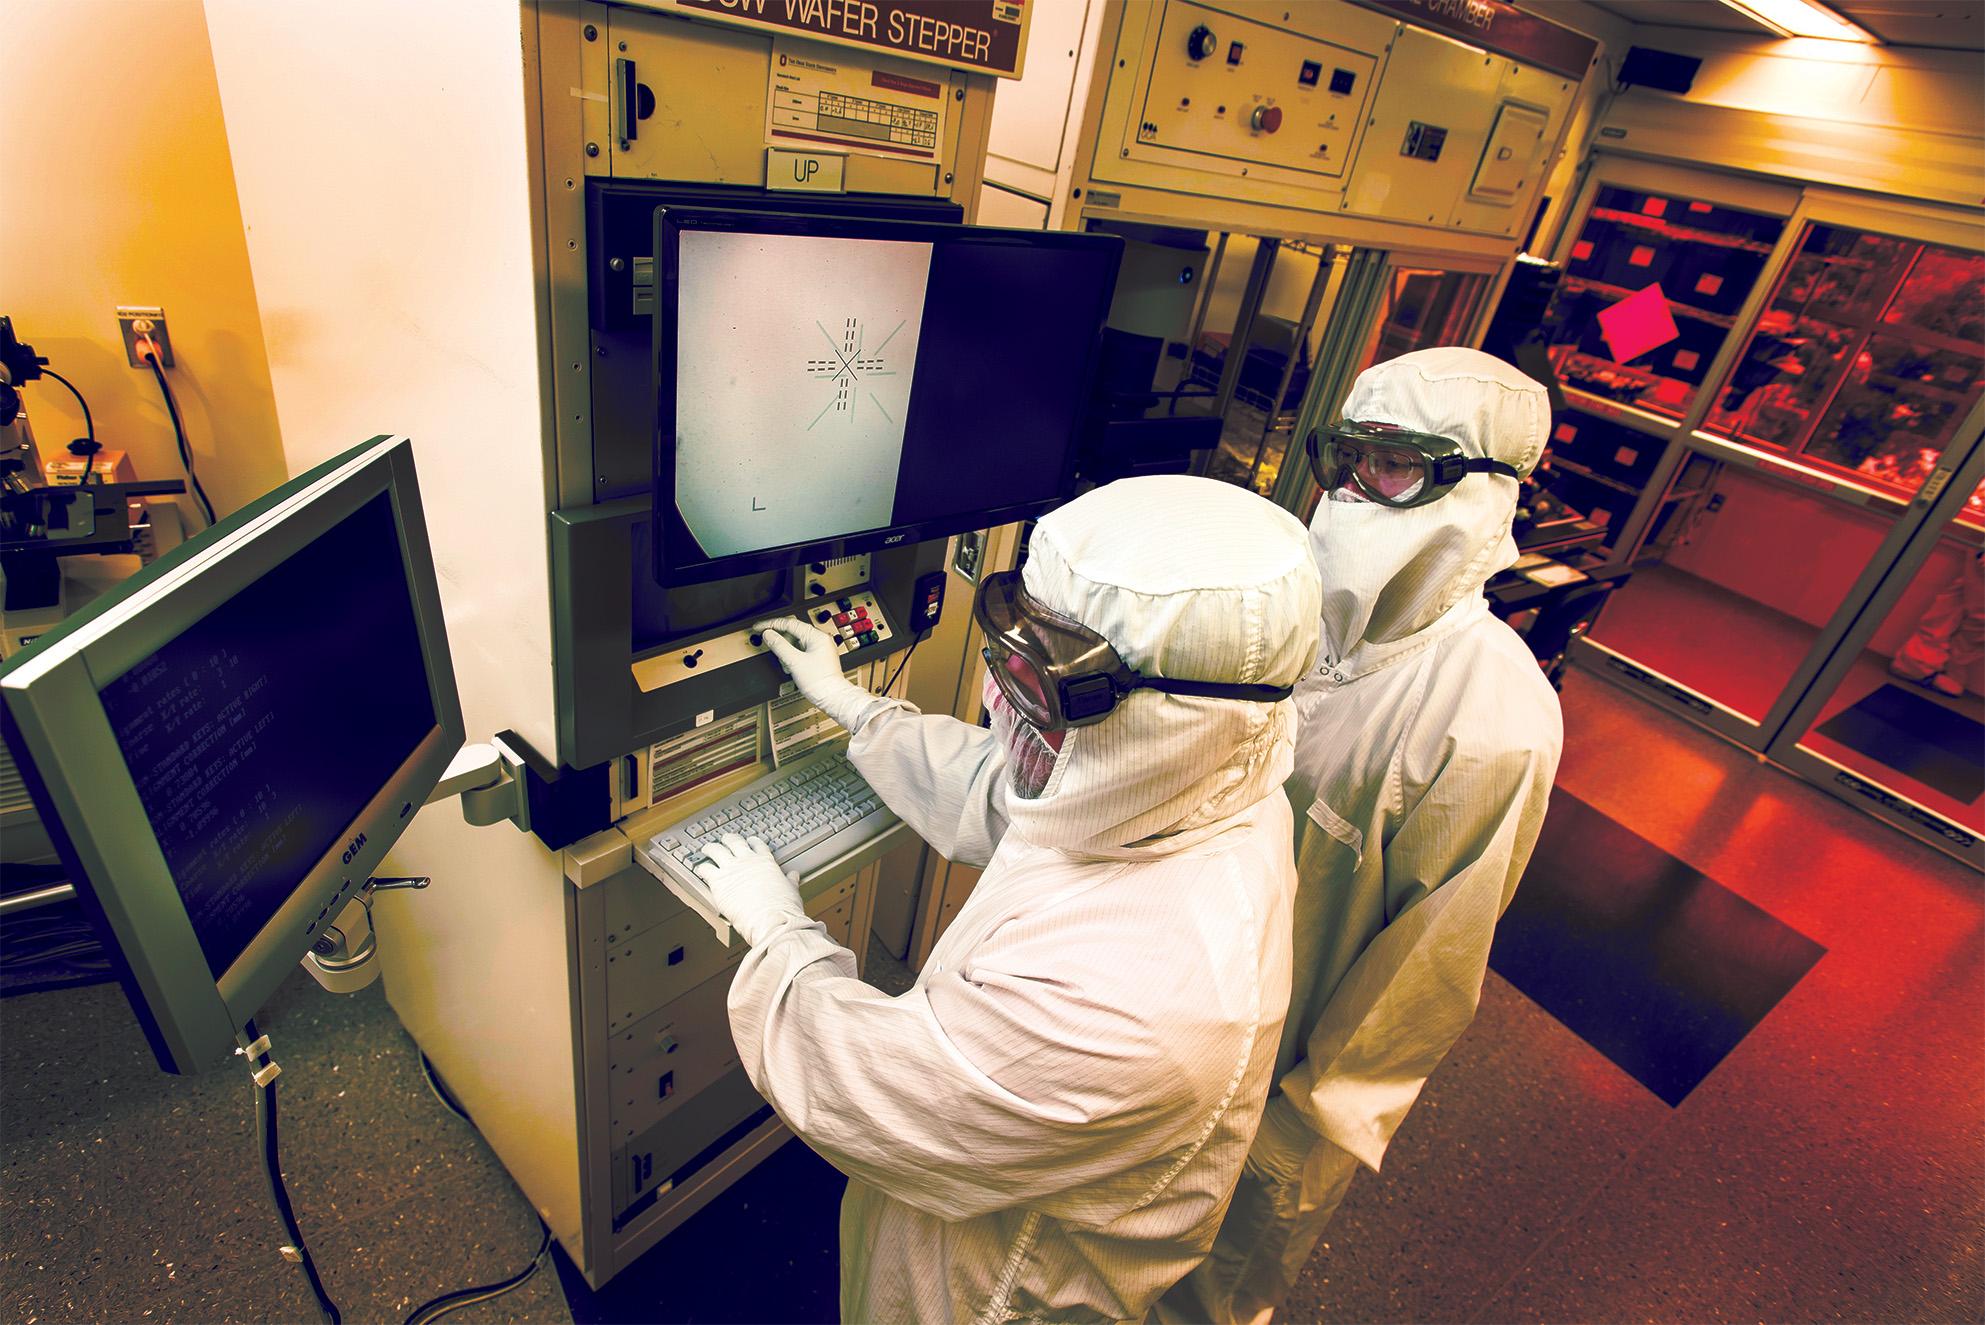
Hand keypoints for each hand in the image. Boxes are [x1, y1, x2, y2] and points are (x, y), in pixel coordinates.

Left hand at [692, 832, 804, 946]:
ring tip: (706, 849)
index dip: (751, 842)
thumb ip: (790, 881)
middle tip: (724, 840)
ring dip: (710, 848)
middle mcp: (747, 861)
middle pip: (734, 841)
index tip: (748, 843)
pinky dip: (701, 868)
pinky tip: (699, 870)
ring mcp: (732, 869)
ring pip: (715, 850)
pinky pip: (705, 869)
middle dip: (728, 839)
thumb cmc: (783, 909)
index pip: (756, 844)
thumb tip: (794, 876)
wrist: (771, 920)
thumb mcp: (791, 891)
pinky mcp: (719, 882)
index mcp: (766, 861)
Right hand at [755, 617, 882, 731]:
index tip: (759, 627)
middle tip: (772, 649)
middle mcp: (819, 640)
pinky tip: (792, 668)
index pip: (789, 623)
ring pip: (794, 644)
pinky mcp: (817, 658)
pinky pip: (800, 652)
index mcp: (816, 636)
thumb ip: (779, 646)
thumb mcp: (794, 661)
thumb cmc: (820, 682)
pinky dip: (792, 659)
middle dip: (781, 644)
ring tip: (787, 665)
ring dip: (786, 654)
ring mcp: (819, 649)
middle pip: (792, 634)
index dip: (771, 624)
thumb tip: (768, 634)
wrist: (832, 698)